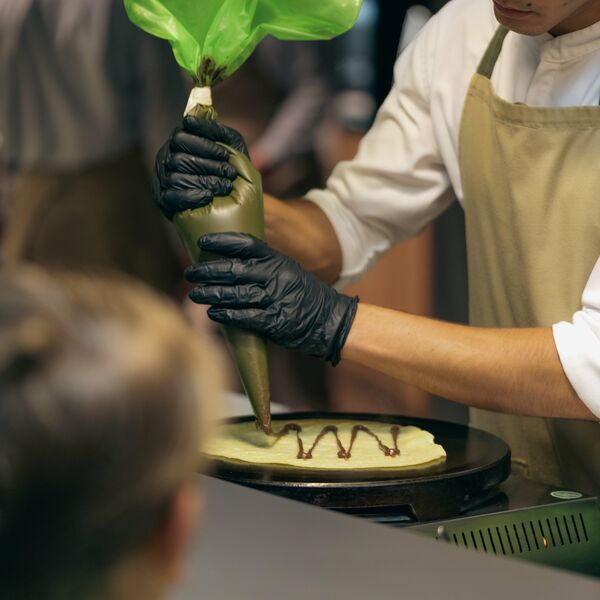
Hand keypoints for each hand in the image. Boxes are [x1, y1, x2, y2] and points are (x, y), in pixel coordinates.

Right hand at [154, 117, 249, 219]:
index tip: (224, 153)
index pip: (182, 136)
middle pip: (179, 158)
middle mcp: (166, 157)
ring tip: (226, 186)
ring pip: (177, 177)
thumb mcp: (230, 144)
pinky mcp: (163, 198)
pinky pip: (173, 196)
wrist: (229, 198)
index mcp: (179, 140)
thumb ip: (218, 130)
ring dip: (204, 181)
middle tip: (230, 172)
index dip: (203, 144)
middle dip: (208, 165)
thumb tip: (197, 116)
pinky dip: (192, 196)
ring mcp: (162, 178)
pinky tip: (209, 196)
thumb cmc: (229, 166)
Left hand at [185, 233, 357, 364]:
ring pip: (236, 293)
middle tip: (191, 272)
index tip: (203, 241)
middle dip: (209, 270)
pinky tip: (214, 313)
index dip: (223, 241)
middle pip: (235, 269)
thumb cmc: (306, 297)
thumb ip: (264, 268)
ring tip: (195, 294)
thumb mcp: (289, 273)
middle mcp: (276, 277)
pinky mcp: (275, 322)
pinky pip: (245, 316)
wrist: (332, 321)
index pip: (247, 244)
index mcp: (278, 261)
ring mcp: (276, 299)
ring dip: (212, 294)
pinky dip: (226, 314)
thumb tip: (230, 265)